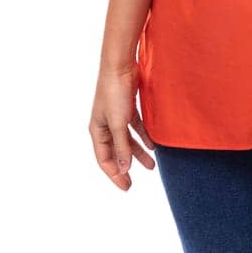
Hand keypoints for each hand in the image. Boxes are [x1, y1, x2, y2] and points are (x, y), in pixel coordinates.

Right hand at [89, 63, 155, 190]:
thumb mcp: (118, 123)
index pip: (104, 159)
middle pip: (115, 152)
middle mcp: (105, 125)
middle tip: (133, 184)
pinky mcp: (127, 107)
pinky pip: (135, 128)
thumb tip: (123, 169)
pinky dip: (144, 137)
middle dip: (124, 168)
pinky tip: (154, 145)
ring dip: (138, 153)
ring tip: (151, 166)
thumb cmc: (114, 92)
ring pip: (127, 141)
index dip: (114, 175)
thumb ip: (121, 147)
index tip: (126, 187)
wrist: (120, 65)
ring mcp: (116, 116)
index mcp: (97, 131)